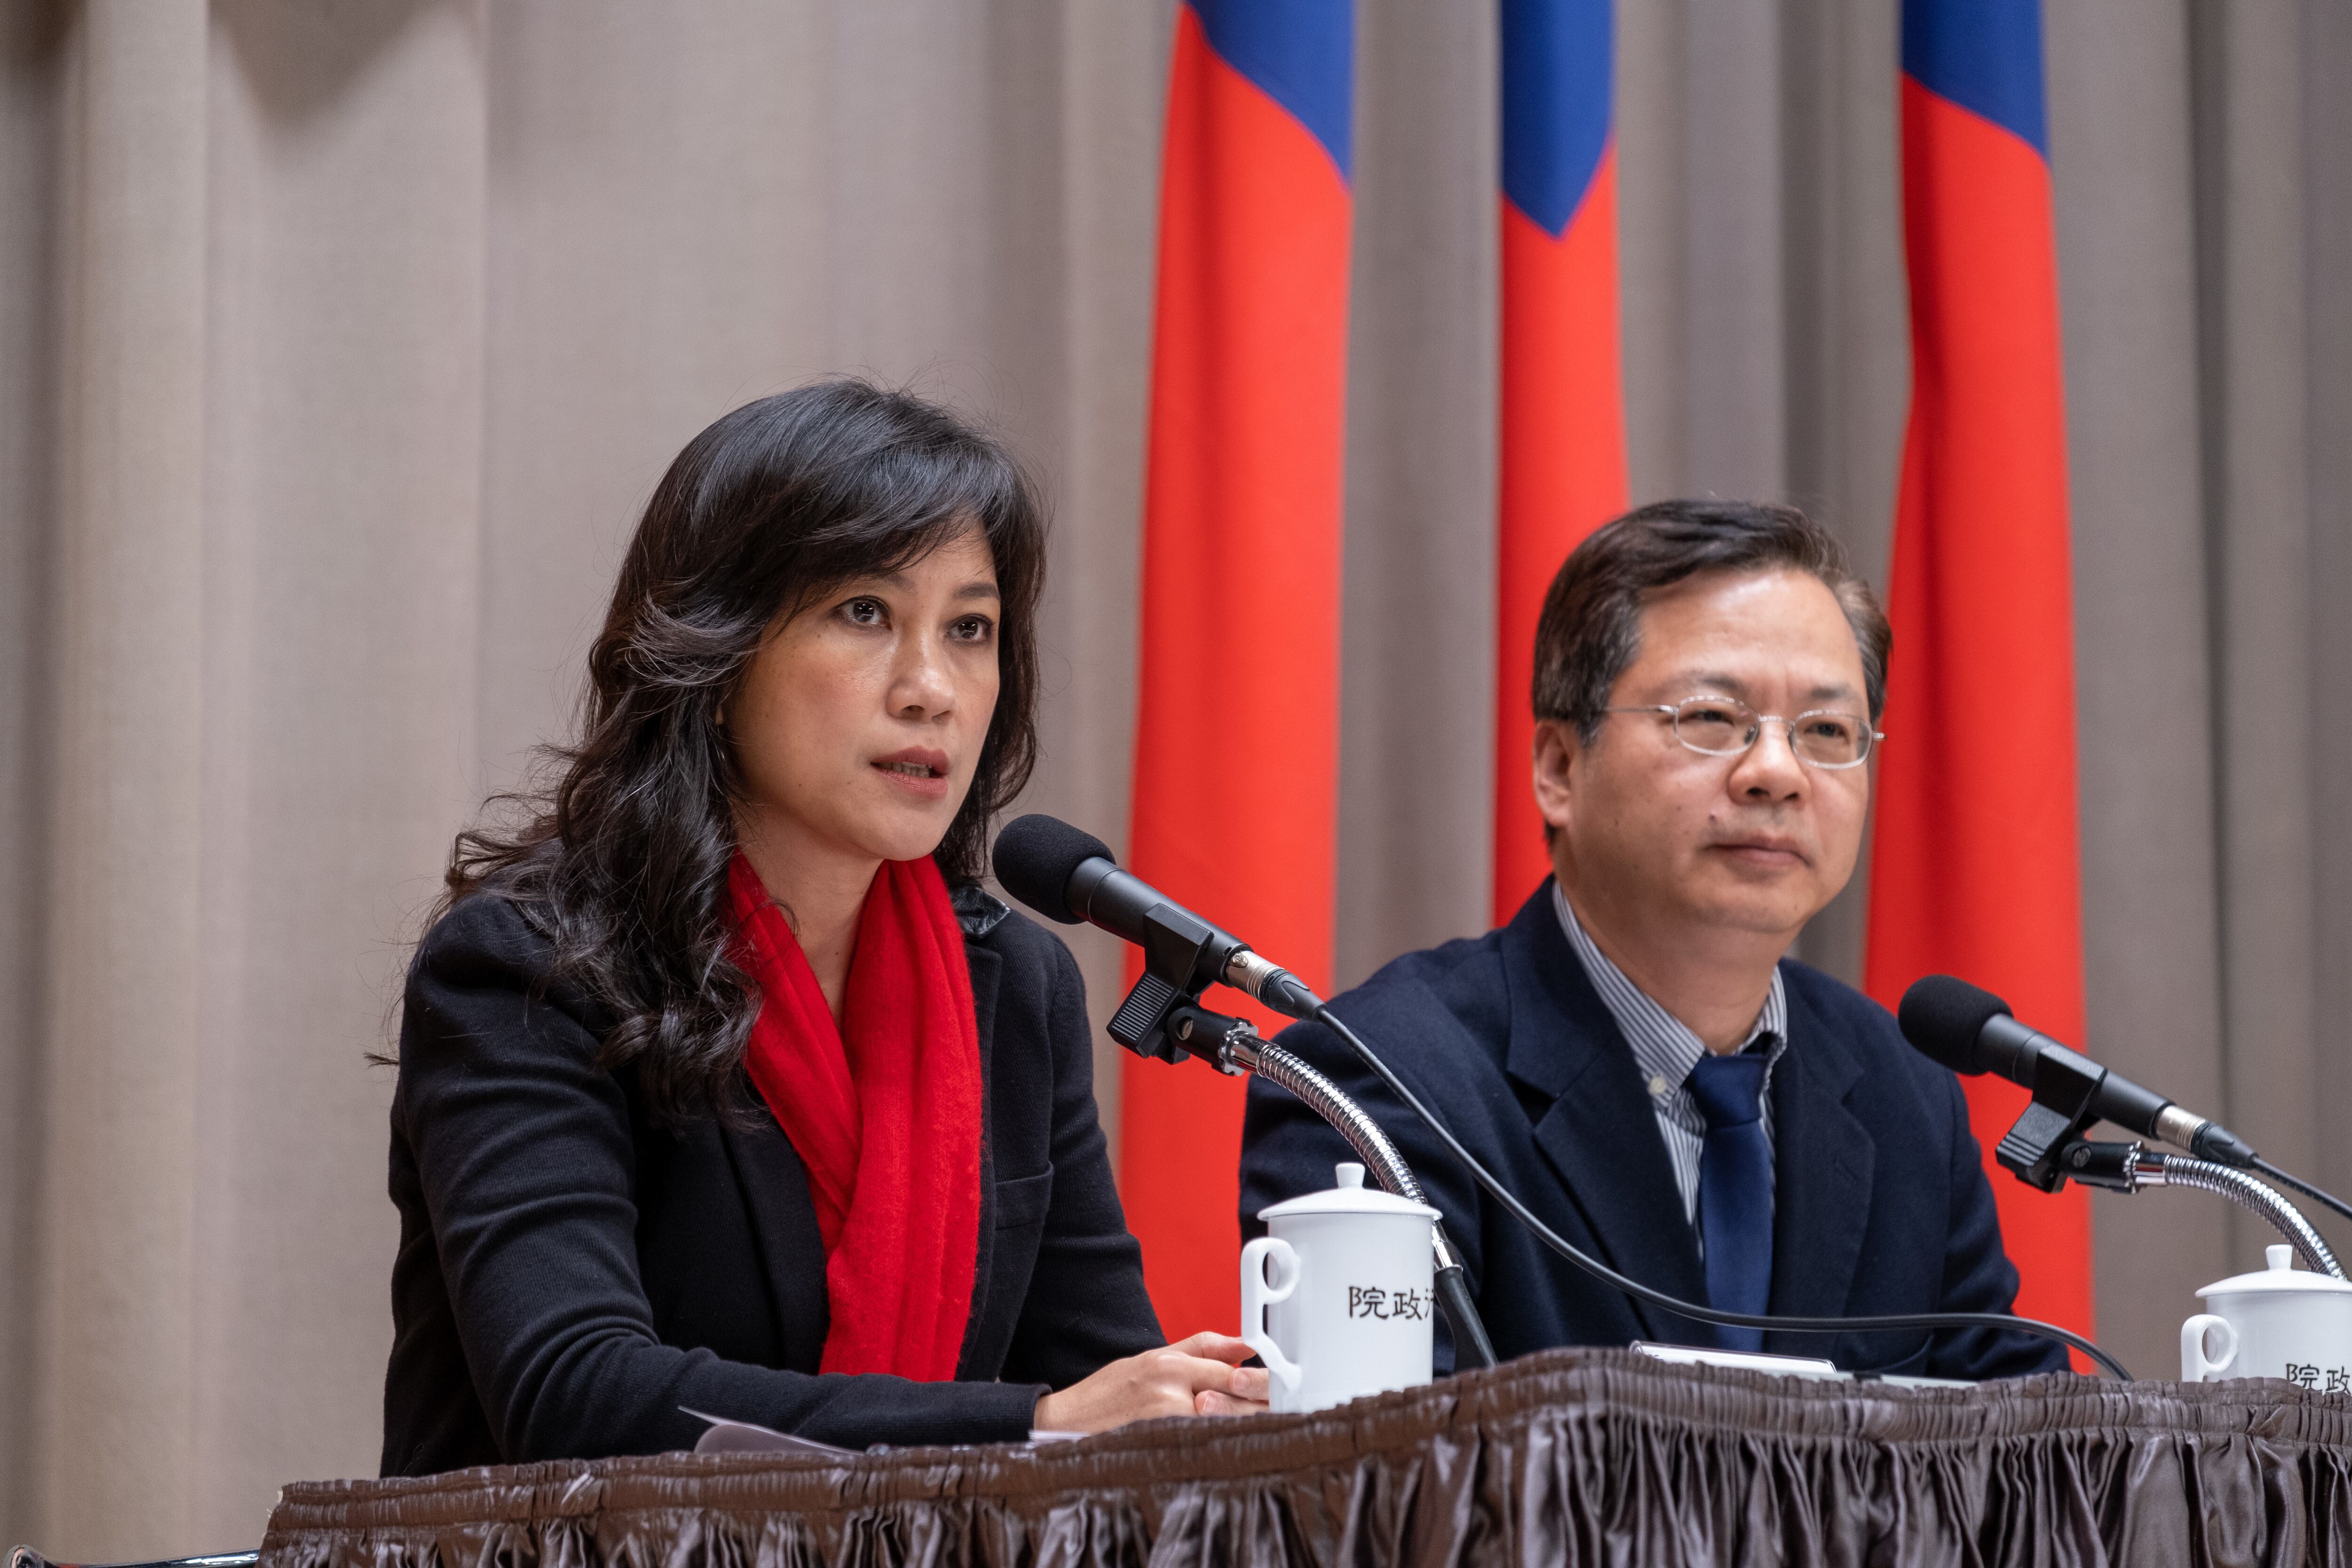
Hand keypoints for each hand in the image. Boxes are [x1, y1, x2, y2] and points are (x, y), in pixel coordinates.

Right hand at [1033, 1332, 1271, 1432]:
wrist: (1067, 1421)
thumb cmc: (1111, 1390)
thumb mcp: (1153, 1356)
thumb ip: (1202, 1347)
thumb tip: (1246, 1344)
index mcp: (1169, 1365)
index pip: (1232, 1372)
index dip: (1262, 1383)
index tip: (1283, 1387)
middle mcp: (1169, 1393)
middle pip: (1235, 1402)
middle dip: (1263, 1409)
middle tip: (1284, 1414)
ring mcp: (1165, 1425)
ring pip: (1224, 1427)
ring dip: (1248, 1430)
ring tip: (1268, 1435)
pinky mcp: (1161, 1448)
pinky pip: (1204, 1447)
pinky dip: (1222, 1447)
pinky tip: (1233, 1450)